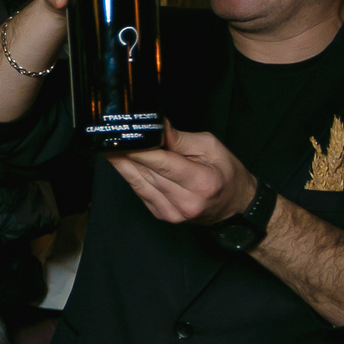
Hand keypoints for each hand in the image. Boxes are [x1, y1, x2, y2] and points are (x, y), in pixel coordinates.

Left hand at [107, 122, 256, 224]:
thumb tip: (157, 127)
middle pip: (147, 174)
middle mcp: (185, 202)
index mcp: (201, 182)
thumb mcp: (211, 148)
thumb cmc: (227, 174)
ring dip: (122, 166)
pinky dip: (131, 178)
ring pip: (139, 185)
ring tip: (108, 149)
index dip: (139, 150)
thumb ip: (181, 139)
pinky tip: (122, 163)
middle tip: (108, 139)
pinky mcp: (164, 216)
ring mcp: (173, 213)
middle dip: (126, 155)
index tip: (122, 137)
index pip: (162, 163)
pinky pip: (142, 193)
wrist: (235, 207)